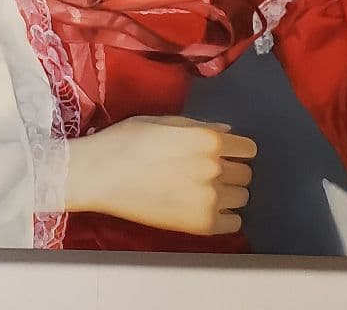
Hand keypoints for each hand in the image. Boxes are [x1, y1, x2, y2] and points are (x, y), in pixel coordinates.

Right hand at [64, 115, 255, 235]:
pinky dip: (224, 217)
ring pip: (242, 197)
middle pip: (246, 173)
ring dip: (228, 193)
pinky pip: (233, 223)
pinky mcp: (201, 225)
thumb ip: (201, 127)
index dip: (235, 149)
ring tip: (202, 190)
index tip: (222, 153)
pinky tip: (202, 208)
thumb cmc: (127, 141)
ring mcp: (209, 198)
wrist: (99, 174)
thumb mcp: (164, 122)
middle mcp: (215, 168)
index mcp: (208, 139)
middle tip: (207, 172)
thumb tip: (228, 131)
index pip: (247, 148)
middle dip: (231, 170)